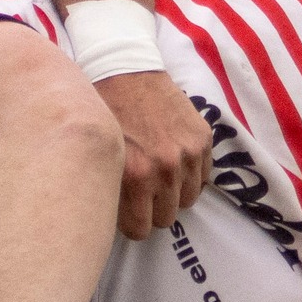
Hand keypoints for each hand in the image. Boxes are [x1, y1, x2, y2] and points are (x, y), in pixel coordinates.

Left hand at [92, 71, 212, 239]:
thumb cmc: (104, 112)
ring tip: (159, 176)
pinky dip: (190, 174)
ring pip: (188, 201)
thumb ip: (112, 191)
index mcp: (134, 175)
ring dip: (174, 193)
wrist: (124, 71)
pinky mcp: (202, 139)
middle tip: (142, 194)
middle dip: (152, 210)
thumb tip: (111, 221)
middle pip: (165, 219)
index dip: (132, 224)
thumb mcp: (99, 155)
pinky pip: (203, 177)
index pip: (140, 230)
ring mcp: (187, 153)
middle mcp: (164, 168)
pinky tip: (173, 160)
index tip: (128, 215)